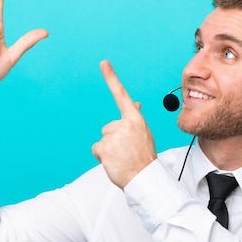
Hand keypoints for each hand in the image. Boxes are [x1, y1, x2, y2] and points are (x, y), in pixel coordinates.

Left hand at [92, 60, 156, 188]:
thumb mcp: (144, 133)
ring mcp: (114, 135)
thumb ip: (135, 119)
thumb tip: (135, 103)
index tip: (104, 63)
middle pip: (108, 127)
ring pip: (102, 139)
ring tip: (122, 157)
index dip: (112, 78)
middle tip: (126, 151)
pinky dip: (102, 157)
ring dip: (108, 149)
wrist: (145, 178)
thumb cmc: (144, 158)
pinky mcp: (104, 147)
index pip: (122, 95)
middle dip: (113, 139)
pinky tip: (114, 161)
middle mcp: (124, 124)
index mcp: (135, 119)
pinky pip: (96, 149)